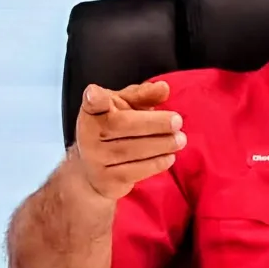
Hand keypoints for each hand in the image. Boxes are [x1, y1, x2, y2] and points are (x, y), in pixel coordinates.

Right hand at [73, 81, 185, 199]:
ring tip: (180, 139)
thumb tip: (163, 87)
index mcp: (93, 112)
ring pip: (131, 150)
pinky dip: (156, 163)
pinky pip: (135, 170)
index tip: (95, 95)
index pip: (92, 103)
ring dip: (160, 144)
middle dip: (153, 123)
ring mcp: (96, 159)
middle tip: (177, 121)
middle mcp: (88, 135)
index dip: (93, 98)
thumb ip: (143, 95)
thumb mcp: (125, 107)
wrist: (93, 173)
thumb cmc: (114, 130)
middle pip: (121, 125)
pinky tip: (170, 157)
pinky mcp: (107, 180)